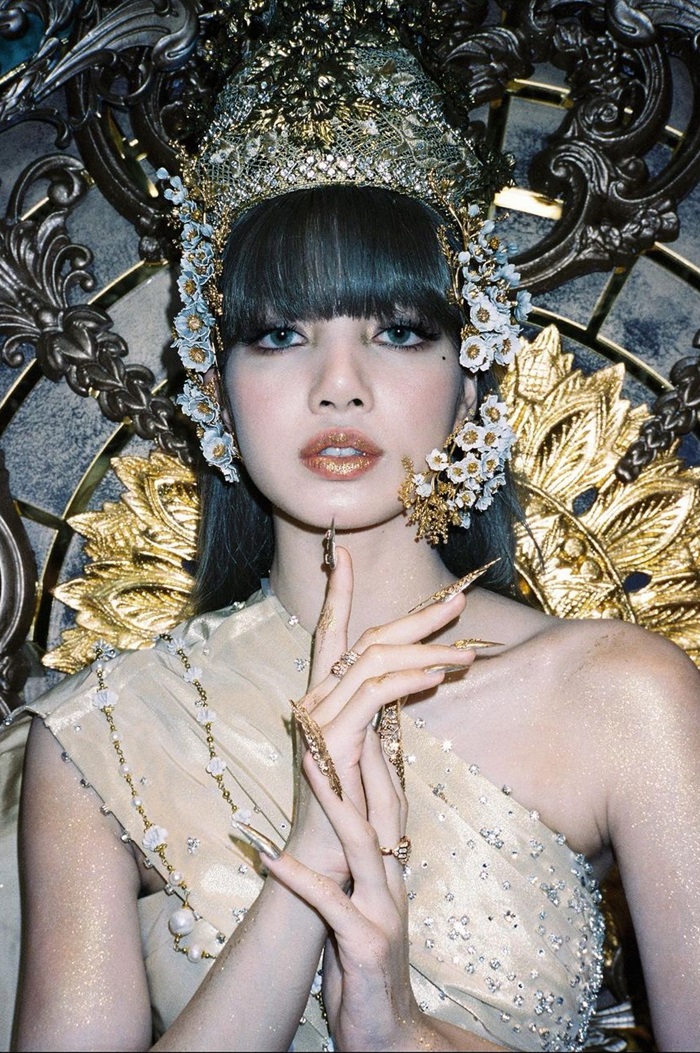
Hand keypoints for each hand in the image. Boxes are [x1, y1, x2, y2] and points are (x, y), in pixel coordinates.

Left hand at [256, 708, 422, 1051]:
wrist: (391, 1038)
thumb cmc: (368, 971)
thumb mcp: (363, 909)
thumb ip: (353, 869)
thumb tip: (334, 829)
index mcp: (392, 873)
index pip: (389, 804)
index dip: (378, 758)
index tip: (363, 715)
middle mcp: (393, 884)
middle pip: (384, 809)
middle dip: (366, 760)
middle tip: (348, 714)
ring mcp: (382, 912)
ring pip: (362, 843)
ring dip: (335, 801)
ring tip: (310, 765)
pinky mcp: (363, 943)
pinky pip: (327, 902)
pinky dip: (298, 875)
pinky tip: (269, 853)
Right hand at [283, 544, 475, 887]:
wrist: (332, 863)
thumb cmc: (358, 812)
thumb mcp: (376, 752)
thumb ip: (387, 710)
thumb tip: (421, 672)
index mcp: (324, 700)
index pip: (330, 635)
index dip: (338, 594)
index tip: (346, 555)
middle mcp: (314, 701)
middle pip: (365, 641)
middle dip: (414, 618)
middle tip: (456, 602)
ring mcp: (319, 720)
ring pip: (373, 662)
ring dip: (426, 650)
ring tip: (467, 653)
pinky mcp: (331, 742)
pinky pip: (374, 695)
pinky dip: (410, 679)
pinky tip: (439, 675)